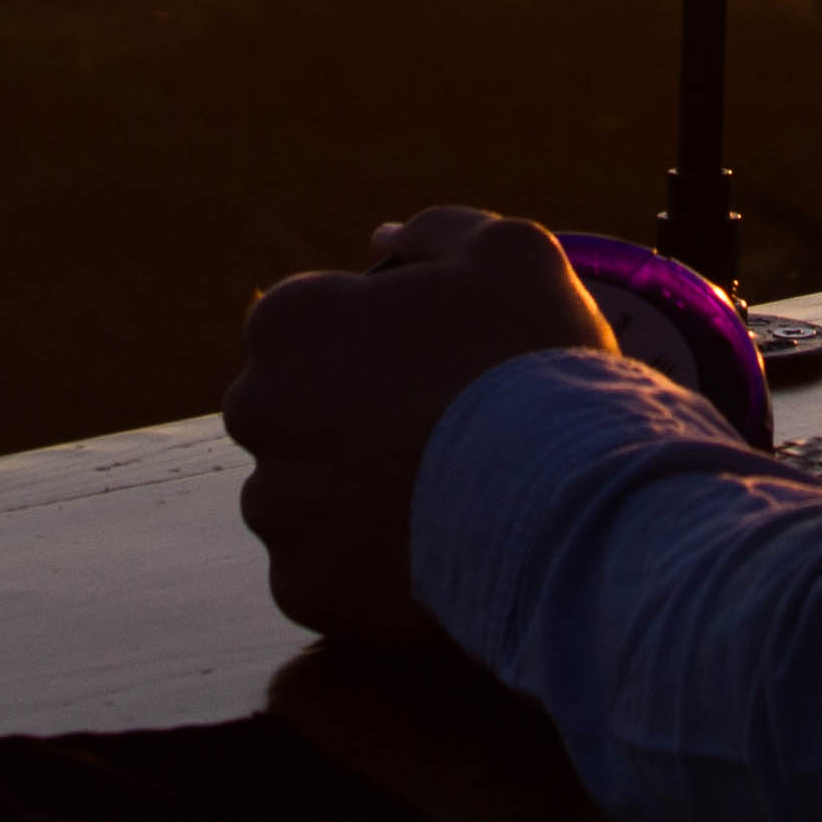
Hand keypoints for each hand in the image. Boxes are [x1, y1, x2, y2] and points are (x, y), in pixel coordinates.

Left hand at [227, 206, 619, 649]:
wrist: (562, 503)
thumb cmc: (533, 360)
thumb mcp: (509, 253)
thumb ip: (436, 233)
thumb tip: (384, 240)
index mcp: (290, 320)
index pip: (308, 324)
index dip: (375, 342)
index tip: (434, 365)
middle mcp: (259, 411)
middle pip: (295, 412)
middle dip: (347, 419)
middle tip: (436, 432)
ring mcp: (276, 507)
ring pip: (303, 498)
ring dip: (352, 496)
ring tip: (442, 498)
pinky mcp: (301, 588)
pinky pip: (325, 573)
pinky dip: (366, 567)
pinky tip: (431, 549)